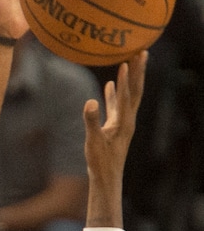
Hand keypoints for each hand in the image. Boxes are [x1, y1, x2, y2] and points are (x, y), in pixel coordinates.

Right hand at [83, 51, 146, 222]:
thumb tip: (89, 101)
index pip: (126, 96)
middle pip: (135, 91)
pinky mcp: (116, 127)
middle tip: (141, 51)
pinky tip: (111, 84)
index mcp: (124, 122)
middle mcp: (127, 120)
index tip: (126, 62)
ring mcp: (123, 123)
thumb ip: (91, 121)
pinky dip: (116, 93)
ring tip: (129, 62)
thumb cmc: (100, 163)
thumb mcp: (93, 142)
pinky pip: (117, 105)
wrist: (107, 178)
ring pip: (128, 96)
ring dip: (130, 79)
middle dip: (138, 71)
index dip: (125, 79)